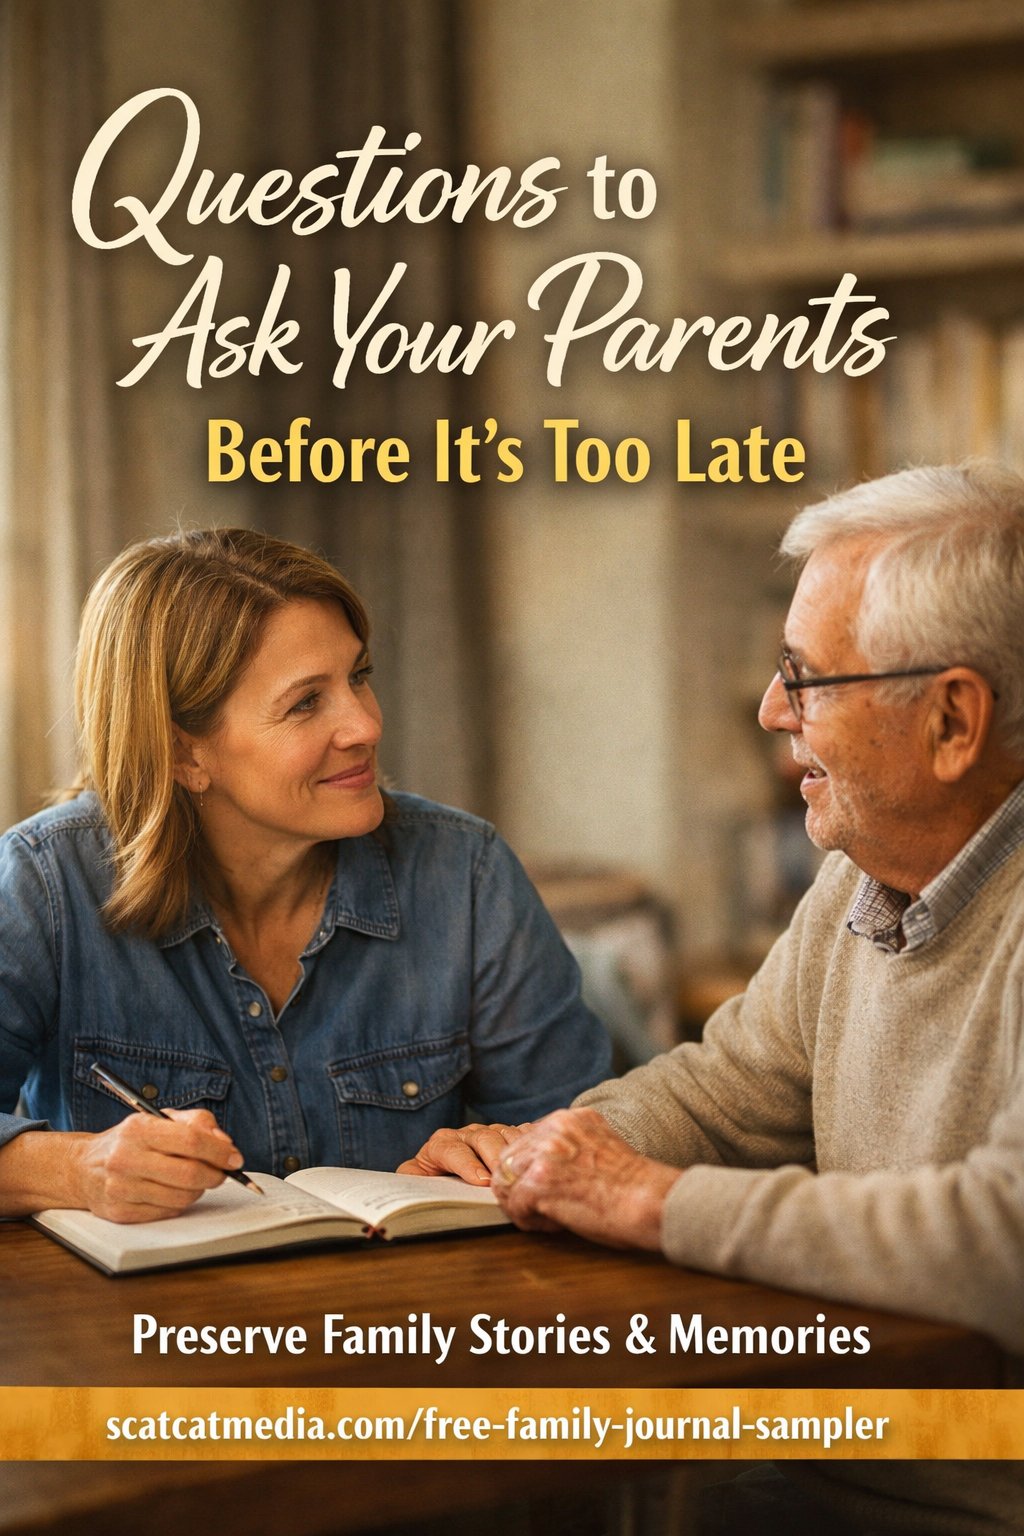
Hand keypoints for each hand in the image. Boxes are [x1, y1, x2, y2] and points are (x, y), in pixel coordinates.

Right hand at [66, 1109, 244, 1222]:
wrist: (84, 1168)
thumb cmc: (130, 1140)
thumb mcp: (159, 1118)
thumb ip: (196, 1122)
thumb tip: (224, 1142)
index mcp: (138, 1129)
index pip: (191, 1141)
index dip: (220, 1151)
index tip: (235, 1157)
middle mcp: (127, 1158)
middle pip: (189, 1174)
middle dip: (215, 1175)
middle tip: (222, 1172)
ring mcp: (122, 1189)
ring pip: (182, 1198)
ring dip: (199, 1190)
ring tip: (195, 1180)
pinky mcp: (121, 1213)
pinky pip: (167, 1213)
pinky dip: (179, 1203)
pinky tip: (173, 1191)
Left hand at [397, 1122, 532, 1184]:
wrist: (448, 1168)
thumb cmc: (434, 1178)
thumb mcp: (416, 1178)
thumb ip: (410, 1178)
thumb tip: (409, 1185)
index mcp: (441, 1144)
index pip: (451, 1149)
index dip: (467, 1164)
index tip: (481, 1181)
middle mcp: (467, 1134)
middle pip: (482, 1137)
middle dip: (493, 1157)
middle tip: (505, 1177)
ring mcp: (490, 1131)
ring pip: (504, 1133)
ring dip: (515, 1150)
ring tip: (525, 1168)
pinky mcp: (508, 1134)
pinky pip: (523, 1132)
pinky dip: (532, 1141)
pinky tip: (540, 1153)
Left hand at [490, 1108, 680, 1249]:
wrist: (650, 1201)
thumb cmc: (633, 1187)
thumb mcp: (600, 1148)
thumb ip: (571, 1147)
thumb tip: (543, 1166)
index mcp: (570, 1118)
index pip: (527, 1140)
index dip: (530, 1169)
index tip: (547, 1189)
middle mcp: (554, 1128)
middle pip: (509, 1158)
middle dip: (520, 1186)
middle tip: (544, 1207)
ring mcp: (544, 1153)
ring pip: (506, 1180)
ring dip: (522, 1204)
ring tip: (549, 1216)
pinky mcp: (539, 1181)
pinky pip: (513, 1204)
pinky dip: (528, 1221)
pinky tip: (554, 1224)